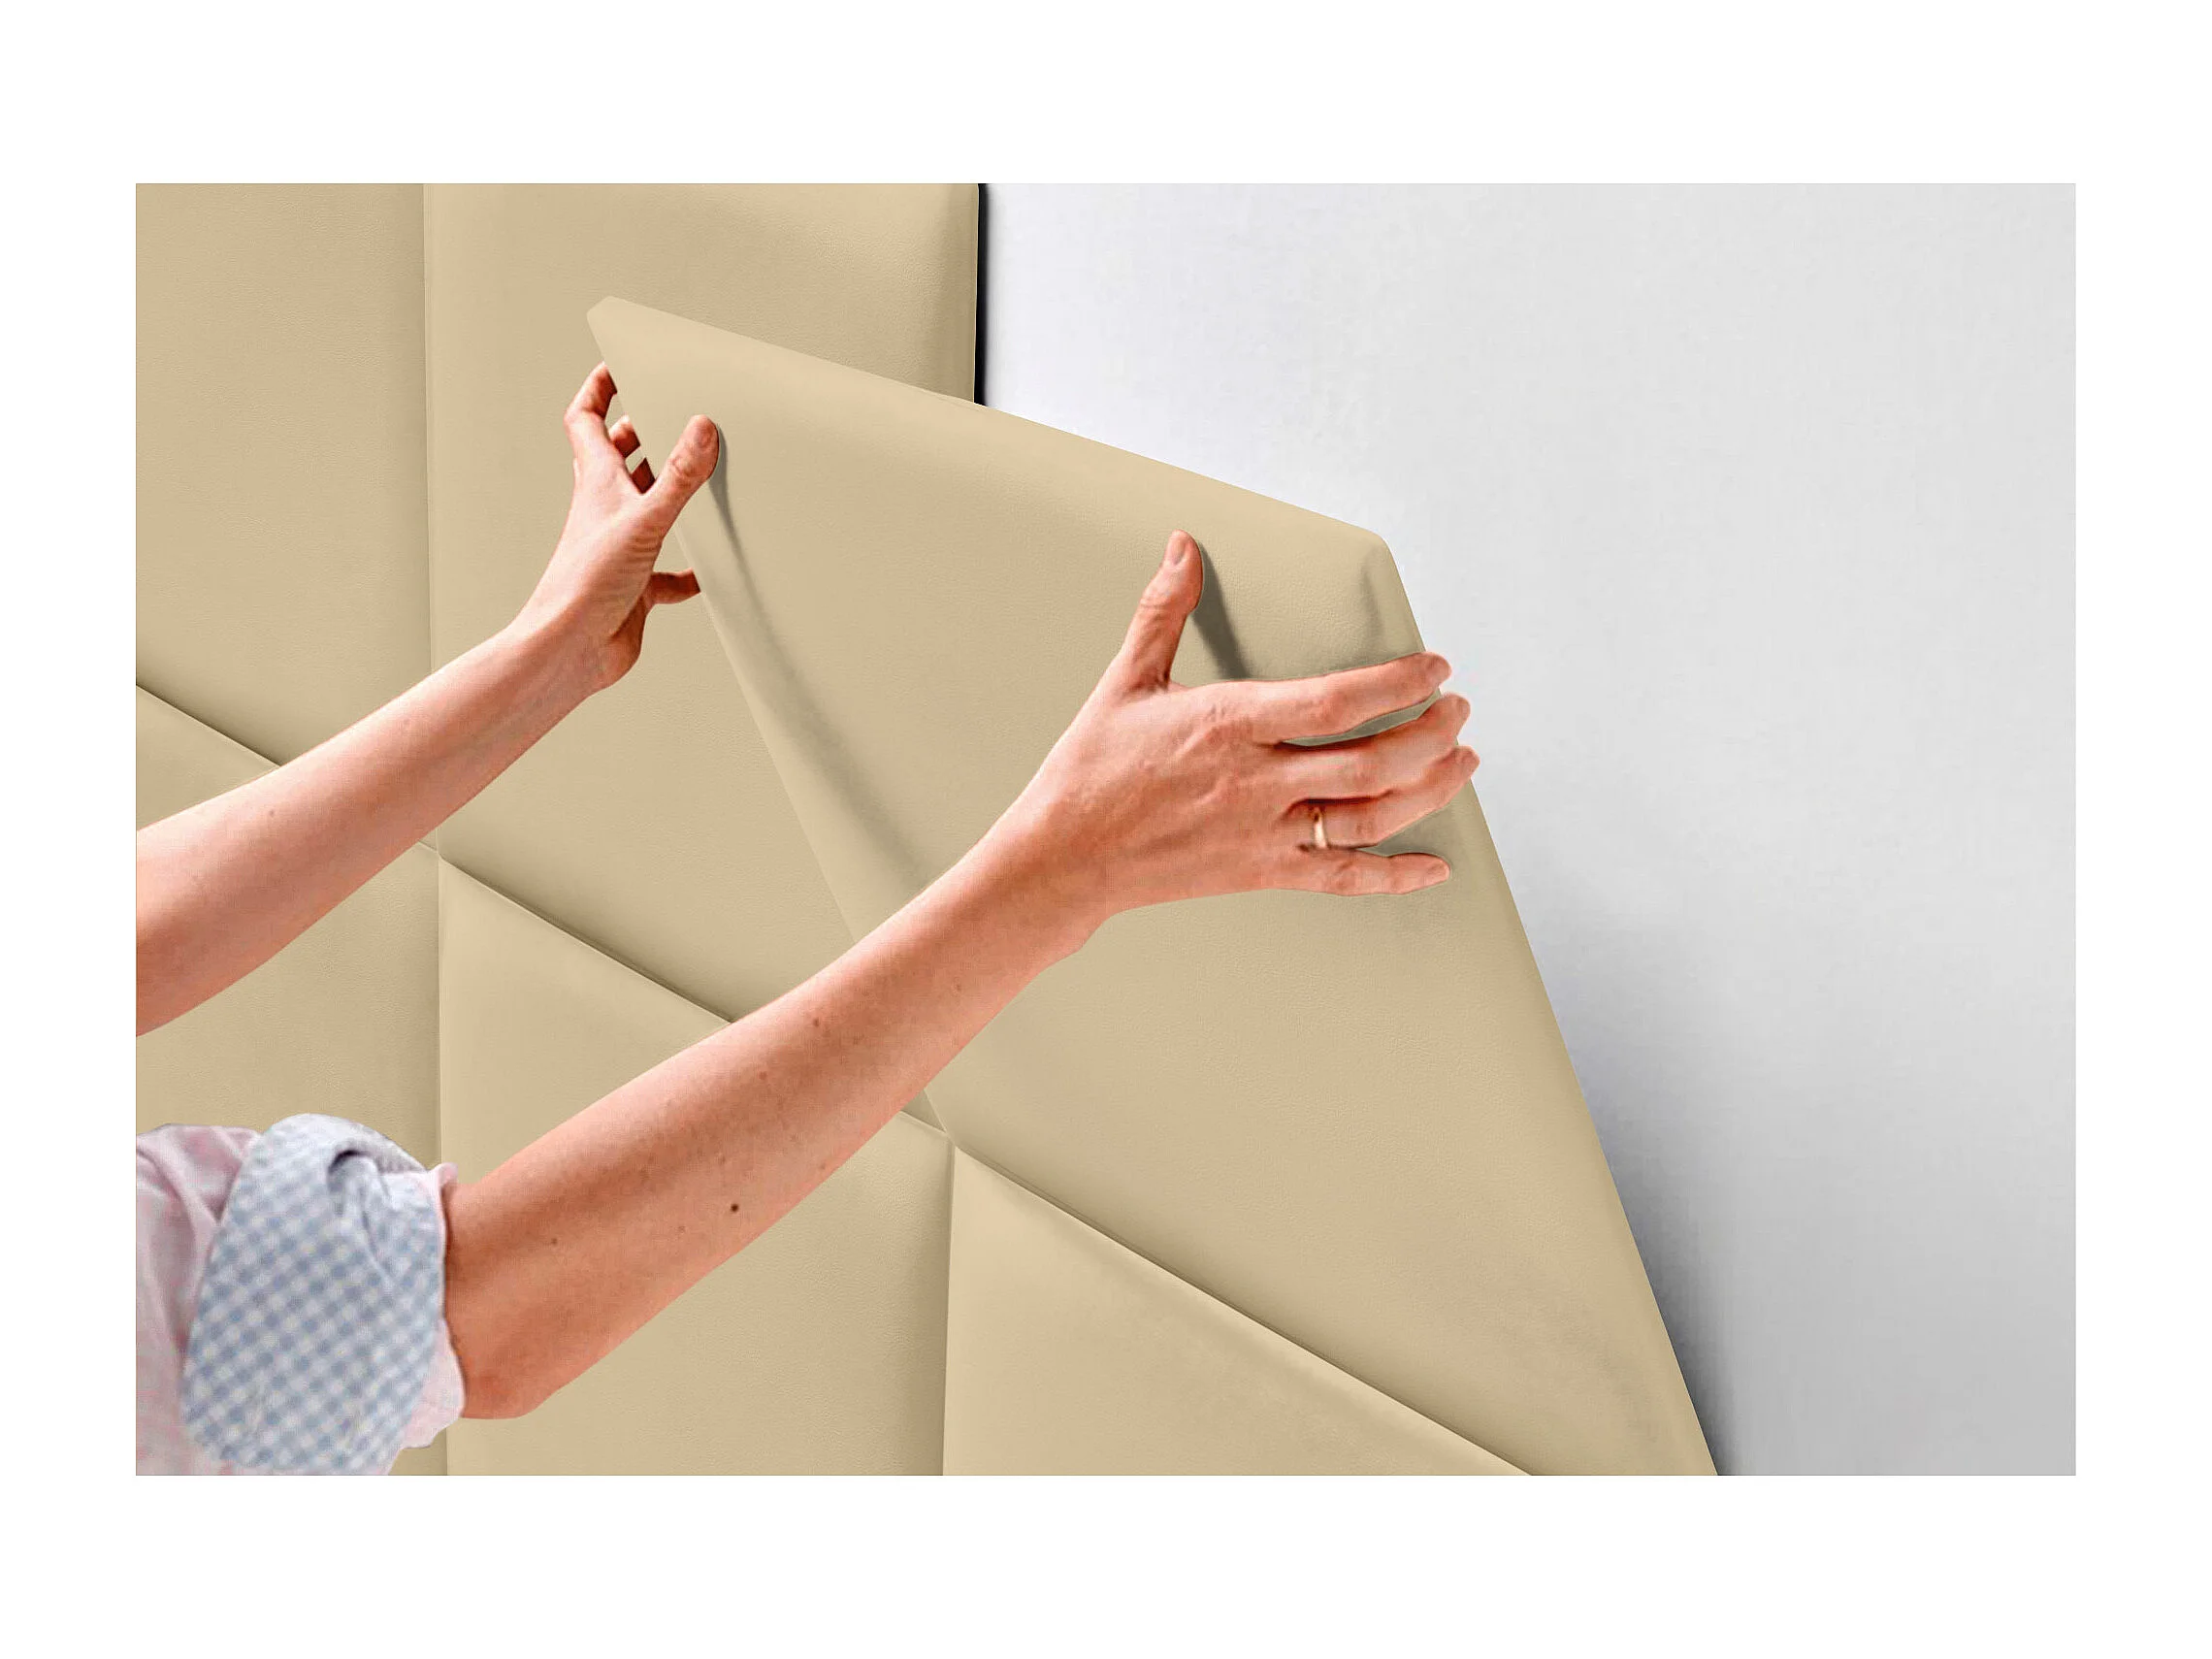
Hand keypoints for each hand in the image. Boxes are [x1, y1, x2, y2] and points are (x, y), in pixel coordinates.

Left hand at [514, 363, 720, 693]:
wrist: (570, 649)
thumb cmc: (585, 585)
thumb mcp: (644, 520)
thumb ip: (677, 476)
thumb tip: (702, 428)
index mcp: (597, 485)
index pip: (587, 419)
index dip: (600, 388)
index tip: (620, 365)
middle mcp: (605, 511)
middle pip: (619, 458)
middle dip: (643, 433)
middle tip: (672, 414)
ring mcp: (620, 548)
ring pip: (646, 509)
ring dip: (669, 493)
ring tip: (701, 477)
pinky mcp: (636, 587)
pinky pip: (667, 574)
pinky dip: (688, 569)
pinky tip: (707, 572)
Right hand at [985, 530, 1475, 934]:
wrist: (1063, 858)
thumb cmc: (1090, 772)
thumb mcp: (1125, 682)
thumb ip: (1164, 612)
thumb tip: (1183, 548)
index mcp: (1228, 725)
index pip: (1334, 701)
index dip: (1396, 683)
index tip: (1433, 666)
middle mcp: (1255, 782)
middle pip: (1370, 763)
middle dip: (1430, 734)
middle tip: (1459, 710)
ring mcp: (1263, 833)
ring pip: (1369, 818)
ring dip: (1429, 790)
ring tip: (1462, 762)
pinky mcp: (1262, 872)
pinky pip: (1343, 879)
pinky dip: (1396, 876)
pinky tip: (1435, 869)